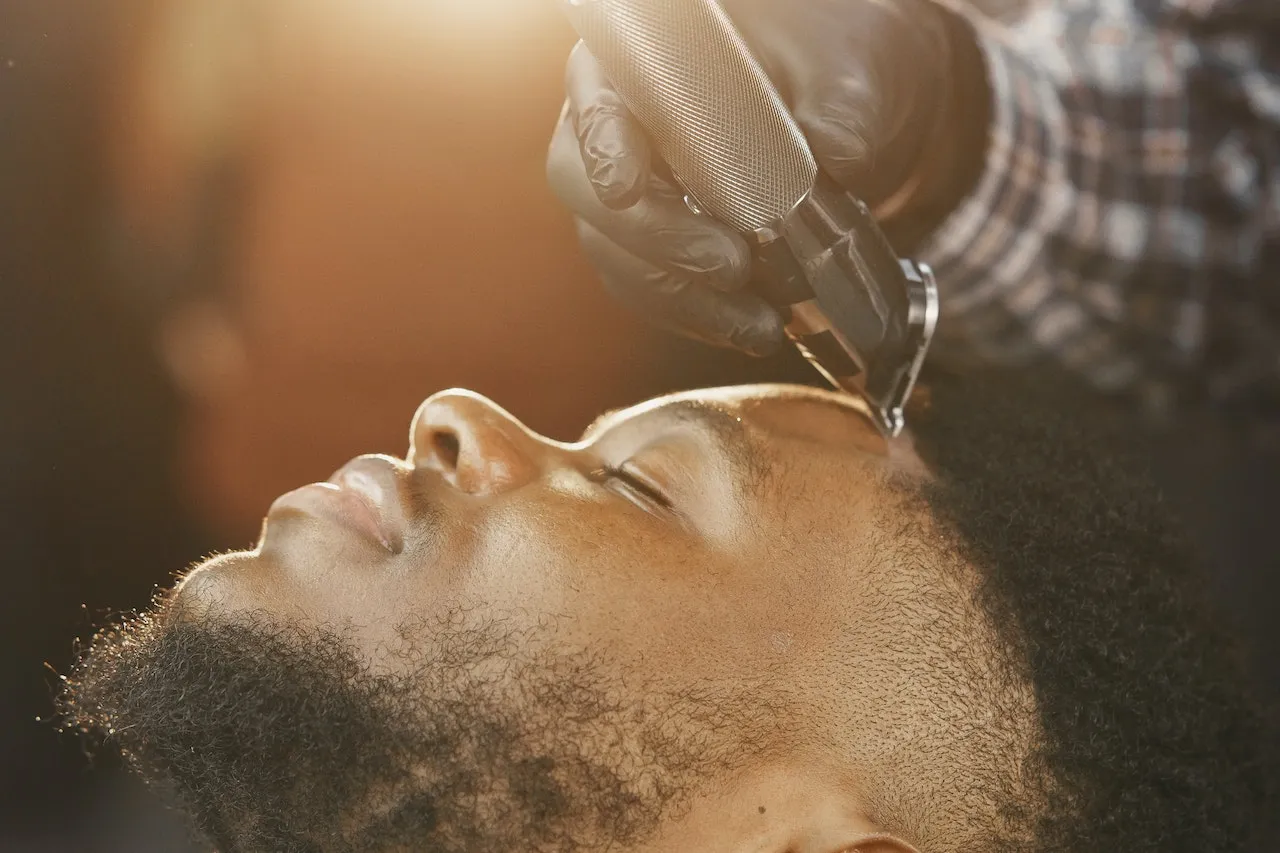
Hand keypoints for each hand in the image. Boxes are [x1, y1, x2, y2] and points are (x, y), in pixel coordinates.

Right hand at [547, 0, 975, 355]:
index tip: (627, 188)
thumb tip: (836, 160)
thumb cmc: (842, 70)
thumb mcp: (852, 75)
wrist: (866, 118)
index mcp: (650, 61)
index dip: (602, 145)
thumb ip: (838, 113)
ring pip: (618, 254)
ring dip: (680, 296)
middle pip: (586, 188)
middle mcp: (626, 126)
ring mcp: (638, 194)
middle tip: (729, 264)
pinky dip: (700, 316)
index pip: (597, 98)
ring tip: (754, 320)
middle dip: (654, 238)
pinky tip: (749, 327)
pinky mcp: (662, 250)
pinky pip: (655, 291)